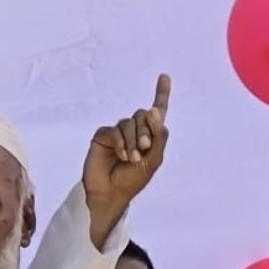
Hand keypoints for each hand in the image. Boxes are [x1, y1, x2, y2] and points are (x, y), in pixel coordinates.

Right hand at [83, 74, 171, 244]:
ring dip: (133, 141)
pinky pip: (114, 130)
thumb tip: (154, 111)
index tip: (164, 76)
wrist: (112, 193)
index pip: (157, 112)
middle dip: (146, 131)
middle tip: (145, 149)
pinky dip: (120, 143)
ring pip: (129, 123)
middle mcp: (134, 131)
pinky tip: (121, 156)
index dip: (161, 94)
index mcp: (150, 136)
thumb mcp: (153, 160)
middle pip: (143, 115)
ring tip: (131, 159)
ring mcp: (118, 132)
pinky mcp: (103, 135)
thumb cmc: (133, 180)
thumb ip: (158, 136)